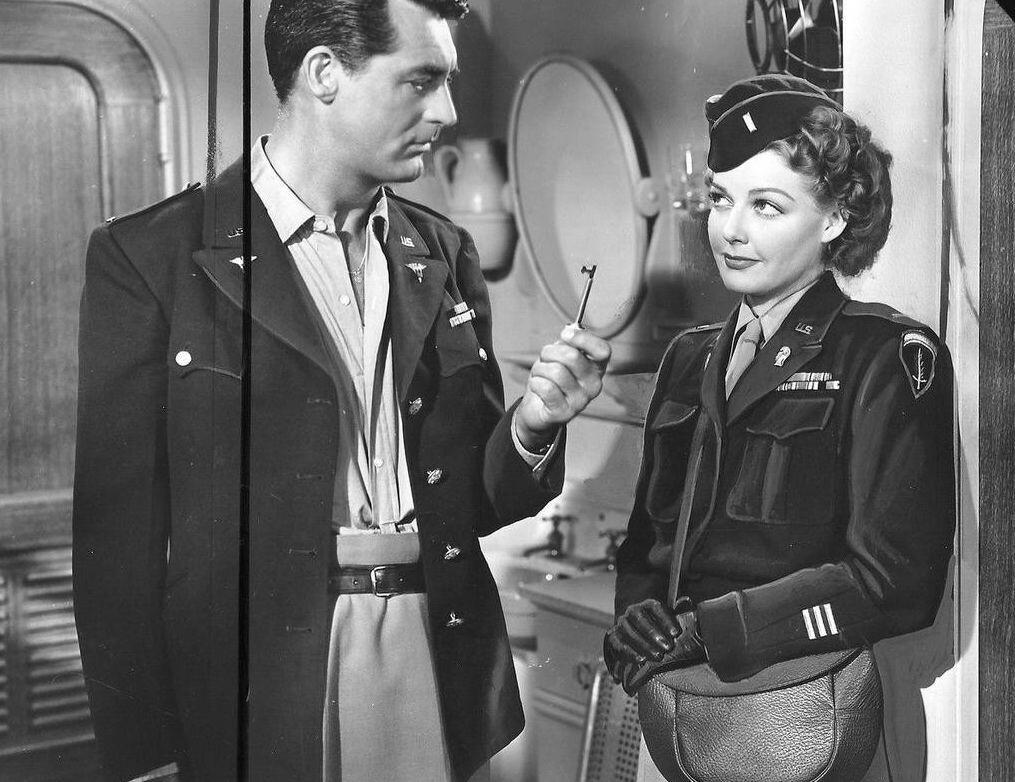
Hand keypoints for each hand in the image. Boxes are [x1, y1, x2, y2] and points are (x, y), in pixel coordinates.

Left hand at [515, 325, 610, 449]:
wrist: (538, 409)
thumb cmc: (551, 379)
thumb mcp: (560, 356)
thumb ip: (568, 343)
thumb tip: (571, 330)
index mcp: (596, 369)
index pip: (602, 350)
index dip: (583, 338)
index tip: (564, 335)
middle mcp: (594, 386)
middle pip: (572, 357)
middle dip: (550, 352)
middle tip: (544, 359)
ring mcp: (581, 401)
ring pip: (556, 372)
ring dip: (540, 369)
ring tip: (540, 375)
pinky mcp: (564, 413)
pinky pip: (546, 388)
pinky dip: (536, 383)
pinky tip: (538, 387)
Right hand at [604, 599, 705, 694]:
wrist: (637, 636)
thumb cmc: (660, 630)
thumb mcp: (670, 622)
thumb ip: (679, 612)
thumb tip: (688, 602)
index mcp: (647, 605)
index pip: (655, 607)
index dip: (666, 619)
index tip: (676, 633)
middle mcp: (632, 611)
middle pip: (641, 619)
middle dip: (654, 633)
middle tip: (668, 647)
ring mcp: (622, 624)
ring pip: (630, 631)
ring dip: (644, 645)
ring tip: (657, 656)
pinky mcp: (613, 637)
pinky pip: (619, 644)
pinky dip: (629, 653)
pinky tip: (640, 660)